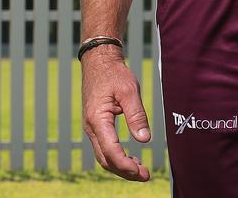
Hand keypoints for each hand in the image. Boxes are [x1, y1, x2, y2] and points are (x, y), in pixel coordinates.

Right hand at [82, 48, 151, 180]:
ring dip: (121, 166)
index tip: (142, 171)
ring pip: (103, 156)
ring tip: (140, 170)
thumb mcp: (129, 91)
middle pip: (106, 160)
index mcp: (98, 120)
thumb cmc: (114, 74)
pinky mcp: (96, 126)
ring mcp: (92, 128)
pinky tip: (130, 158)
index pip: (111, 151)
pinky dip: (116, 157)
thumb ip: (136, 115)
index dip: (126, 165)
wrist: (99, 61)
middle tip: (145, 175)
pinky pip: (104, 148)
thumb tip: (144, 140)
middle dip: (125, 171)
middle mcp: (91, 127)